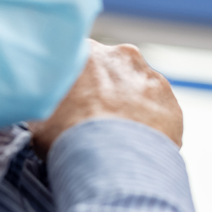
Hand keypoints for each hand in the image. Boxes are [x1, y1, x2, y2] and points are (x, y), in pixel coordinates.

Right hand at [30, 41, 182, 151]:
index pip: (82, 62)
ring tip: (117, 142)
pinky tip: (136, 150)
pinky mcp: (172, 105)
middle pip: (115, 73)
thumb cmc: (67, 137)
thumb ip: (47, 103)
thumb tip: (44, 111)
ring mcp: (151, 79)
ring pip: (140, 93)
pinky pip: (159, 117)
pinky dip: (150, 131)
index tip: (76, 103)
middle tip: (97, 124)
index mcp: (86, 51)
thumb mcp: (40, 115)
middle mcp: (122, 56)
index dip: (80, 84)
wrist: (110, 160)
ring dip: (131, 111)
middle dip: (108, 94)